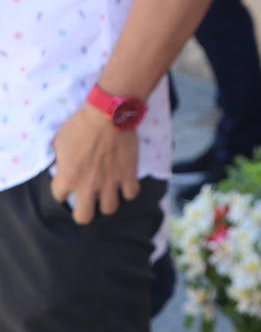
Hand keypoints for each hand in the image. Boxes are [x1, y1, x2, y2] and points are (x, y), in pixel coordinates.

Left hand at [50, 104, 140, 224]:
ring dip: (107, 202)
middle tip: (87, 201)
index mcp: (67, 177)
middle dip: (84, 211)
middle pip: (84, 217)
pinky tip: (125, 182)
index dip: (61, 191)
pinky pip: (132, 194)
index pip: (58, 198)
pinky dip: (129, 190)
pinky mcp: (129, 174)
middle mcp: (88, 185)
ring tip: (107, 192)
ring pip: (109, 209)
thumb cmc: (80, 124)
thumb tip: (62, 164)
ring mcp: (110, 181)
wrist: (108, 114)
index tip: (66, 184)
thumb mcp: (59, 141)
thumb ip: (60, 159)